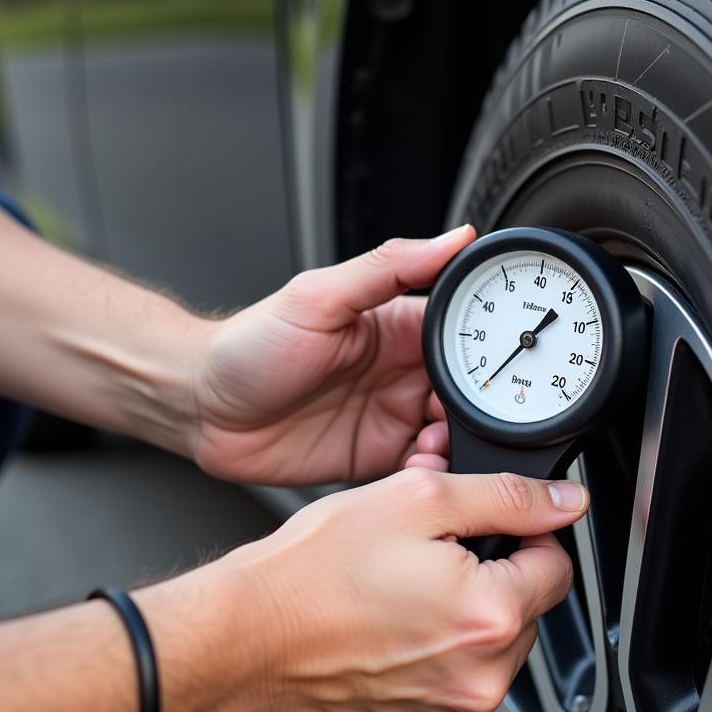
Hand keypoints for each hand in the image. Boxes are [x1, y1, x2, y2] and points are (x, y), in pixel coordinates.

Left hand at [189, 227, 475, 485]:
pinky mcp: (378, 456)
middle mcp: (403, 370)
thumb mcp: (319, 296)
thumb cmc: (251, 344)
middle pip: (472, 389)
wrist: (201, 408)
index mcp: (397, 326)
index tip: (510, 364)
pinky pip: (423, 469)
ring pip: (454, 432)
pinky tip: (418, 468)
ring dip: (460, 442)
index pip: (468, 330)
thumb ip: (389, 267)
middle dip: (485, 408)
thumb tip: (455, 238)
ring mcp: (392, 415)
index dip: (494, 347)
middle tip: (471, 417)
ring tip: (436, 444)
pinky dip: (432, 473)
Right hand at [218, 467, 589, 711]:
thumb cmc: (316, 572)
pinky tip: (392, 627)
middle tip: (431, 553)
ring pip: (491, 647)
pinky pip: (455, 684)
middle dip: (490, 574)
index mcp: (490, 616)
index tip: (484, 529)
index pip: (558, 565)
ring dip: (463, 615)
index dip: (524, 534)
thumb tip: (563, 502)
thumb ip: (504, 498)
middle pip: (526, 608)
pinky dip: (436, 655)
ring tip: (404, 589)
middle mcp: (480, 678)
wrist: (249, 636)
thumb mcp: (418, 500)